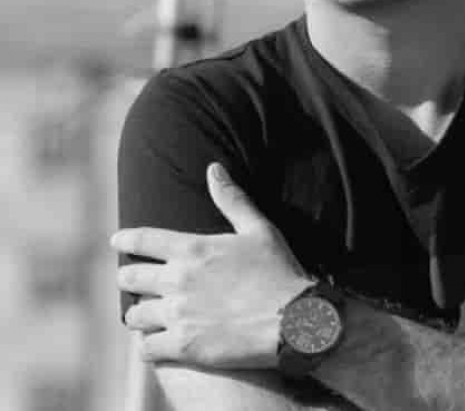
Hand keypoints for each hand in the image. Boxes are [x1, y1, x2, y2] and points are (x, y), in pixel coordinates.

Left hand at [111, 163, 312, 368]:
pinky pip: (146, 349)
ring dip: (140, 313)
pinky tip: (158, 341)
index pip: (143, 240)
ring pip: (135, 315)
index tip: (117, 241)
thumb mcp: (259, 228)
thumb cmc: (279, 270)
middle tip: (132, 280)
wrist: (293, 320)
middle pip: (130, 278)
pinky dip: (149, 344)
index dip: (125, 240)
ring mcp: (178, 315)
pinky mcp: (183, 346)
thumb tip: (214, 168)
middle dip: (129, 277)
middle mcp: (178, 280)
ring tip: (147, 313)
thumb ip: (232, 199)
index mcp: (192, 249)